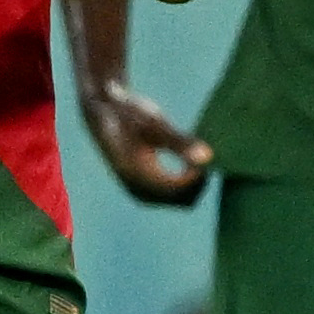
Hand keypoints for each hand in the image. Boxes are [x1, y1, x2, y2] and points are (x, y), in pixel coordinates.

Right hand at [82, 80, 212, 205]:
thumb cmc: (131, 113)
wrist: (104, 112)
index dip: (200, 177)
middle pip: (184, 201)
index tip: (209, 155)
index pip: (182, 192)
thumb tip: (209, 158)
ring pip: (180, 201)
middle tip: (207, 157)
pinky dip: (185, 184)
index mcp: (138, 177)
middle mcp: (137, 190)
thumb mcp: (155, 123)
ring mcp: (139, 193)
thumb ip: (180, 141)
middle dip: (199, 183)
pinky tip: (189, 164)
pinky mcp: (142, 189)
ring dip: (193, 185)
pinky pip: (173, 197)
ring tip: (197, 158)